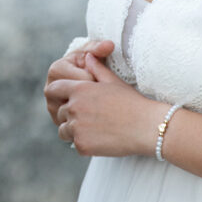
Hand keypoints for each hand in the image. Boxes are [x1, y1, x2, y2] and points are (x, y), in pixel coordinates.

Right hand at [44, 40, 113, 125]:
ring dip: (91, 114)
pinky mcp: (57, 122)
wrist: (85, 84)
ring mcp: (52, 107)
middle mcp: (49, 89)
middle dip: (93, 99)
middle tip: (104, 97)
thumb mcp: (94, 55)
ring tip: (102, 107)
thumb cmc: (91, 66)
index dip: (96, 82)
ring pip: (72, 115)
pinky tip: (98, 118)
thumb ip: (100, 49)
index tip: (104, 82)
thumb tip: (109, 45)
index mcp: (56, 69)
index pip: (81, 80)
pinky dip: (87, 125)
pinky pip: (72, 127)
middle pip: (75, 98)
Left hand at [45, 50, 165, 157]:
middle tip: (88, 118)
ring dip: (73, 130)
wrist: (147, 128)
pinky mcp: (82, 144)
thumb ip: (96, 69)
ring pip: (63, 130)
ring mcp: (77, 127)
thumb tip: (87, 57)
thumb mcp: (113, 82)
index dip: (57, 94)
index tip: (63, 99)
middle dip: (69, 114)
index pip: (54, 89)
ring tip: (93, 130)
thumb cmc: (133, 103)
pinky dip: (84, 143)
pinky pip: (75, 144)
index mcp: (79, 89)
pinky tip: (100, 140)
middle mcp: (74, 107)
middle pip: (60, 111)